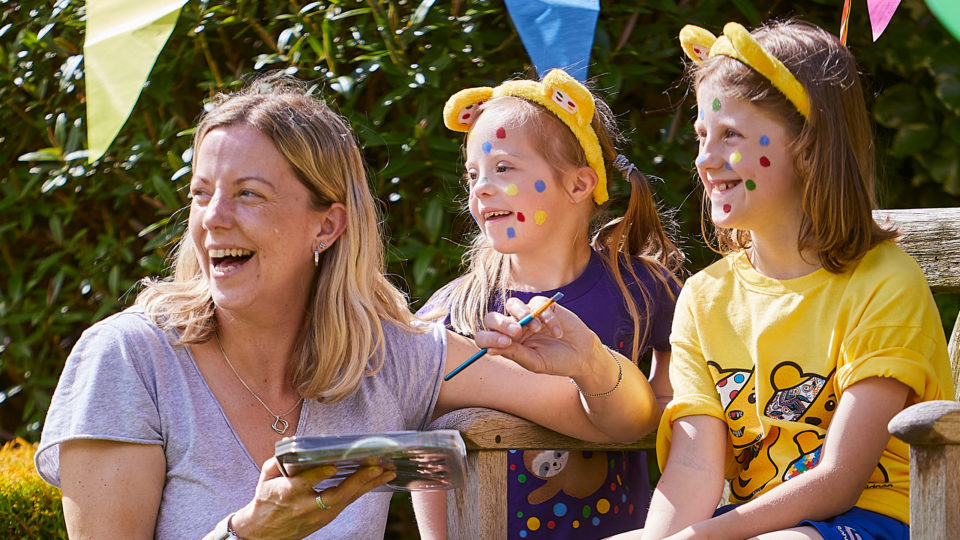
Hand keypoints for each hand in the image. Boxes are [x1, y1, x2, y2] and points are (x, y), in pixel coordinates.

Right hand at [228, 457, 395, 539]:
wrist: (264, 532)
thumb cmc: (266, 499)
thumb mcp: (266, 477)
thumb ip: (279, 460)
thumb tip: (291, 440)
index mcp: (287, 493)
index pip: (305, 483)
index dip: (319, 476)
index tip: (333, 467)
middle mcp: (305, 506)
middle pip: (333, 496)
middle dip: (356, 481)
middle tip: (376, 467)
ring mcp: (318, 515)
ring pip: (346, 500)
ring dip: (368, 485)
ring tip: (387, 471)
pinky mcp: (326, 518)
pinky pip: (347, 502)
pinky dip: (363, 490)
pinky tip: (378, 479)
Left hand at [474, 296, 601, 379]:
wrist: (581, 355)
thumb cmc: (555, 361)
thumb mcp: (535, 362)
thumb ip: (515, 354)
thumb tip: (489, 350)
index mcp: (506, 343)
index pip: (485, 337)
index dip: (489, 338)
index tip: (504, 342)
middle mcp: (512, 328)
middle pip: (493, 317)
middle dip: (501, 323)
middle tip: (517, 332)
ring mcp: (527, 315)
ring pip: (512, 304)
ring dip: (523, 314)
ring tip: (537, 328)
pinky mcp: (542, 306)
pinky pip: (537, 303)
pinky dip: (547, 317)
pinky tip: (558, 332)